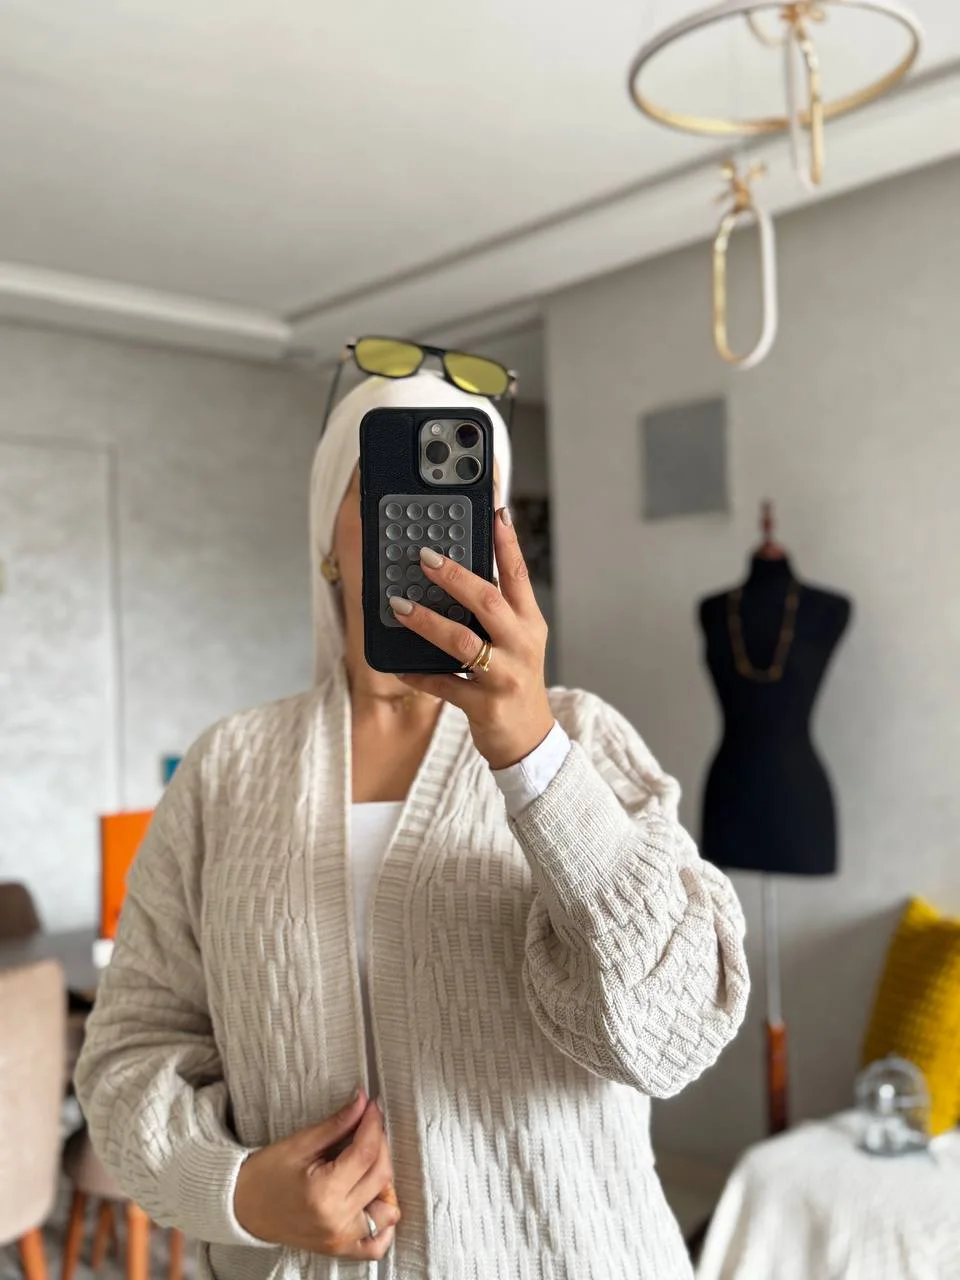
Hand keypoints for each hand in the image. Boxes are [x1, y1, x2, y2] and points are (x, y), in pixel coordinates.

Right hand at [234, 1090, 399, 1262]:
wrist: (241, 1208)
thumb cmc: (265, 1175)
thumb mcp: (300, 1144)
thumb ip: (337, 1124)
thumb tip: (363, 1102)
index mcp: (324, 1192)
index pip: (366, 1153)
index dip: (373, 1124)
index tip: (373, 1108)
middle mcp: (336, 1220)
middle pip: (381, 1176)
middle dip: (380, 1144)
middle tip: (369, 1127)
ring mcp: (340, 1239)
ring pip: (387, 1211)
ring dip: (385, 1184)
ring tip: (367, 1164)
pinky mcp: (338, 1249)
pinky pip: (376, 1246)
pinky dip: (383, 1226)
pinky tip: (374, 1202)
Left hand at [389, 507, 553, 769]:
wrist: (529, 739)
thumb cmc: (516, 682)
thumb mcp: (517, 641)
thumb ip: (496, 610)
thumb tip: (456, 573)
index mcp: (528, 623)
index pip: (518, 575)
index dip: (506, 542)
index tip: (493, 510)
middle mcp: (521, 645)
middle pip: (489, 602)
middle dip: (455, 577)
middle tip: (425, 557)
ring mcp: (504, 677)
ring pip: (464, 644)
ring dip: (429, 623)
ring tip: (400, 607)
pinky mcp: (485, 706)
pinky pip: (445, 686)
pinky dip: (420, 675)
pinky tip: (399, 667)